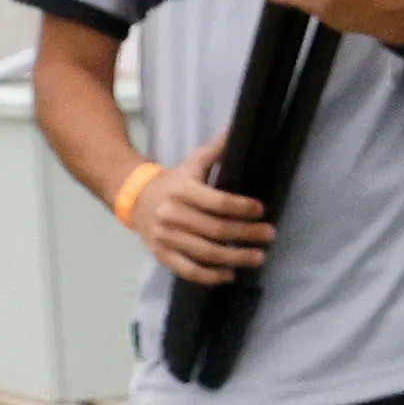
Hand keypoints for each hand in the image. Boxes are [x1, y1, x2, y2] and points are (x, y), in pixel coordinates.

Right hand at [124, 151, 274, 282]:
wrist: (134, 197)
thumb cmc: (174, 181)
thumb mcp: (192, 162)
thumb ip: (216, 150)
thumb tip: (239, 128)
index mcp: (182, 190)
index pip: (217, 202)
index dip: (242, 207)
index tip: (262, 210)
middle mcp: (172, 215)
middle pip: (216, 229)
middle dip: (246, 234)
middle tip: (269, 235)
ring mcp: (165, 237)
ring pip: (205, 252)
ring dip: (235, 257)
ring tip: (258, 257)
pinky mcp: (162, 254)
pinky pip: (188, 270)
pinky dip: (210, 276)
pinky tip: (230, 274)